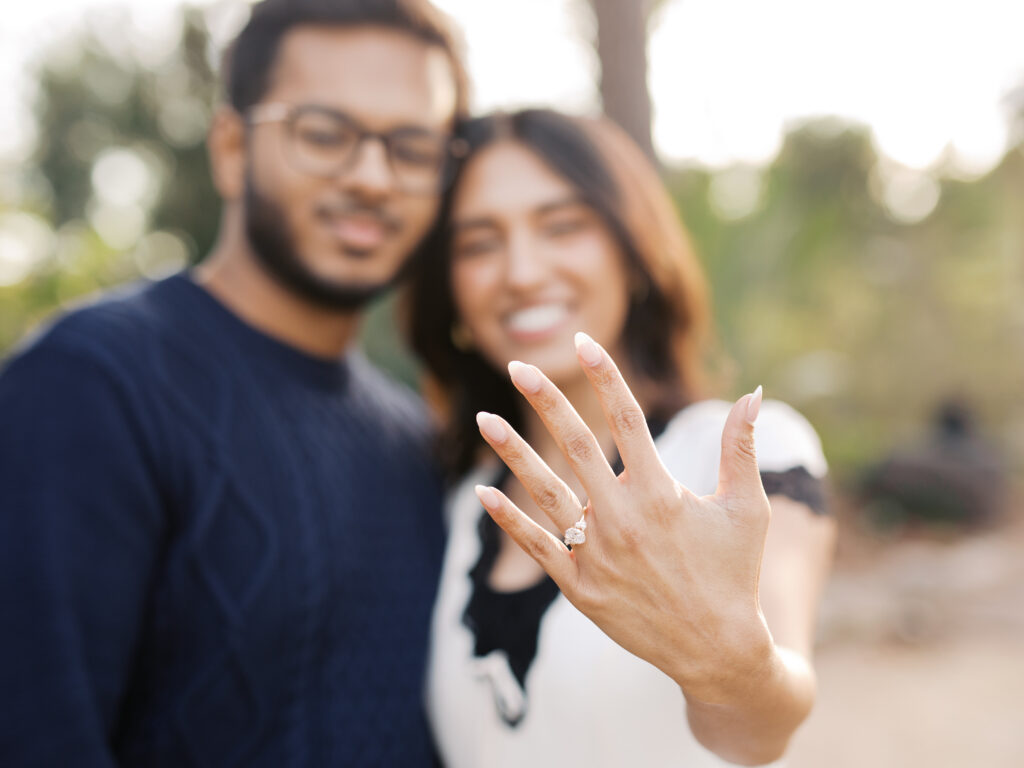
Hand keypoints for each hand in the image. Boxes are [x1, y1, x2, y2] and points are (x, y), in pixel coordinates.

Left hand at [473, 332, 774, 702]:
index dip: (605, 377)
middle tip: (519, 367)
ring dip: (512, 454)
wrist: (717, 652)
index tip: (585, 343)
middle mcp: (623, 518)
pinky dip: (509, 521)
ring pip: (545, 492)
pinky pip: (537, 547)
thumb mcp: (746, 509)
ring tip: (482, 420)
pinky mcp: (580, 588)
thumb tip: (753, 394)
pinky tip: (484, 494)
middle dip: (546, 401)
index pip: (628, 419)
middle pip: (576, 445)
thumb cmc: (734, 574)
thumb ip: (740, 449)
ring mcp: (596, 554)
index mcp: (661, 493)